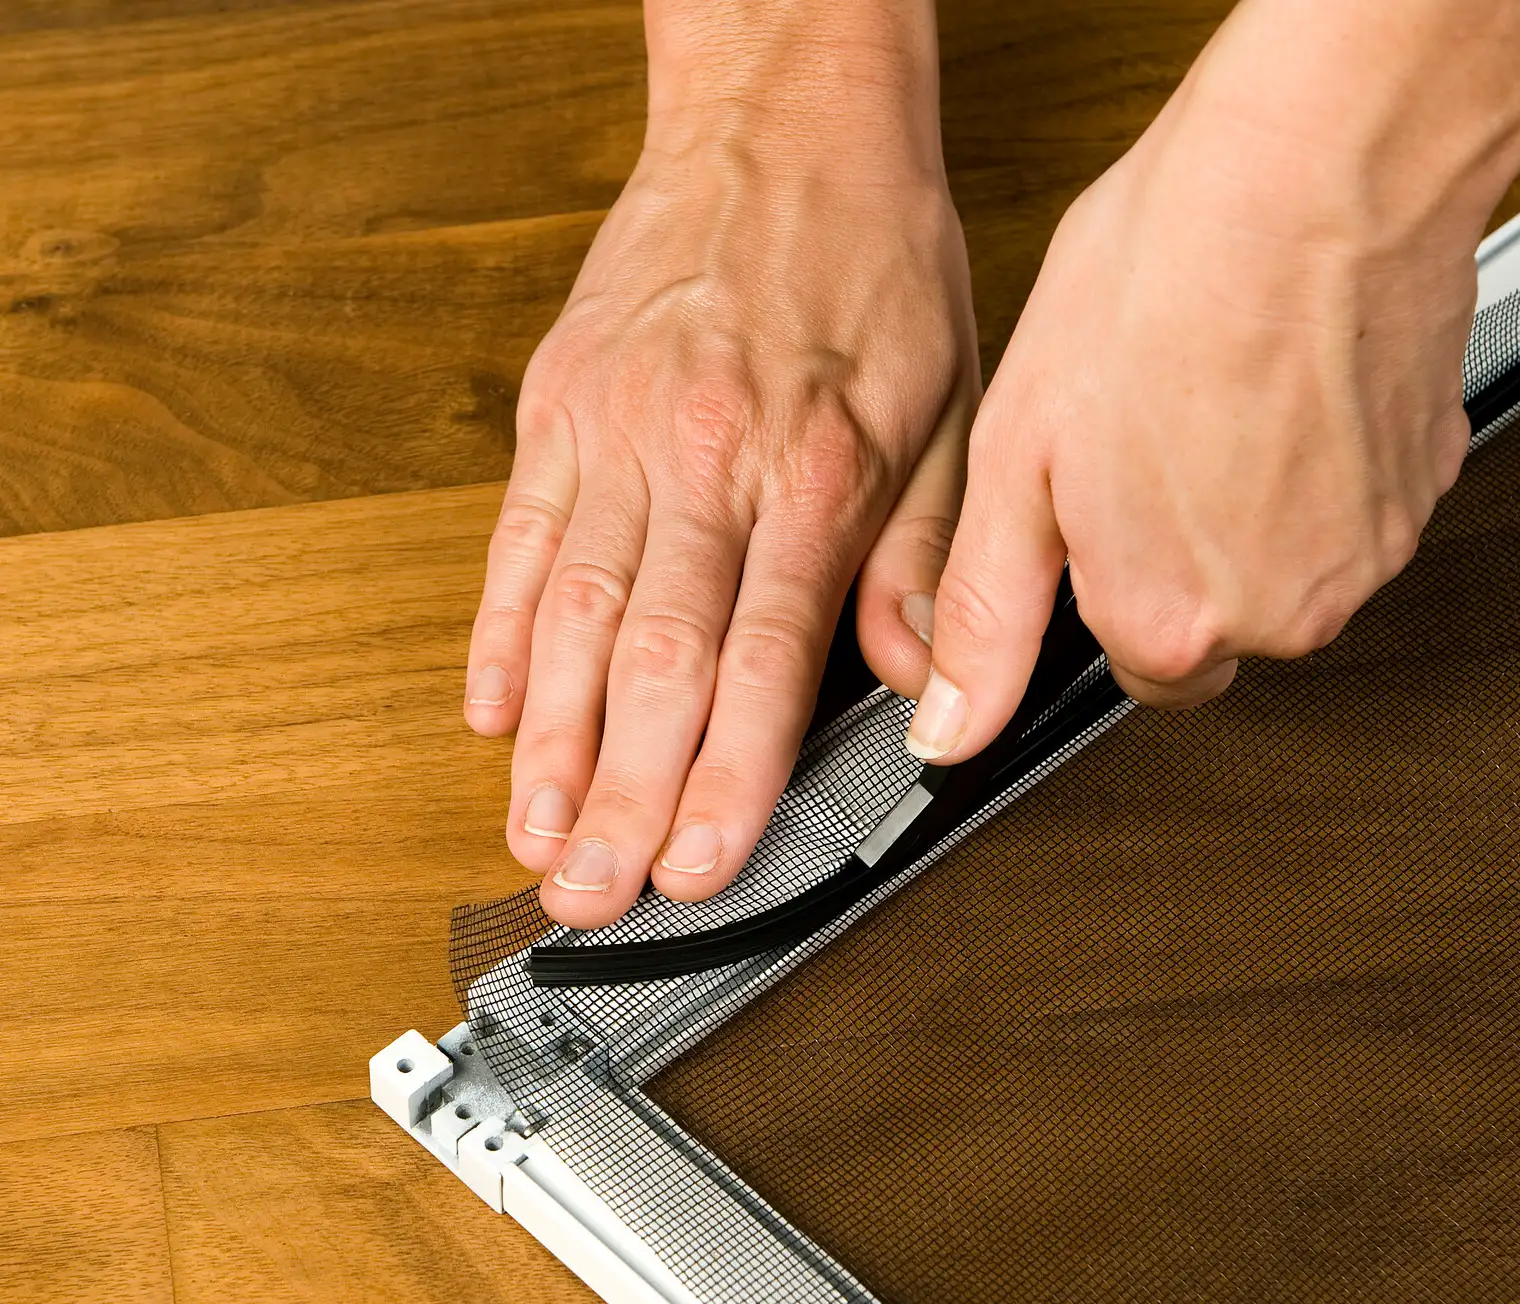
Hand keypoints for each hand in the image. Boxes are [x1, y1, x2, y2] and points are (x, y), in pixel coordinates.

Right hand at [466, 6, 976, 926]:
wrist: (783, 117)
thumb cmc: (874, 264)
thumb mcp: (954, 406)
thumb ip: (927, 560)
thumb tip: (922, 690)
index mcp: (809, 470)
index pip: (762, 659)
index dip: (726, 777)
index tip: (698, 865)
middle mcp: (700, 457)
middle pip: (653, 660)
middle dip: (619, 793)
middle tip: (592, 893)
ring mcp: (613, 431)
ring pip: (570, 615)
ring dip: (547, 742)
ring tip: (534, 834)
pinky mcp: (557, 406)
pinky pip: (516, 540)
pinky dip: (497, 634)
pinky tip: (490, 714)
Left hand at [908, 0, 1519, 759]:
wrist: (1318, 164)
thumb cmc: (1167, 283)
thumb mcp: (1016, 458)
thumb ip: (987, 615)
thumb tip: (951, 728)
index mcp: (1168, 621)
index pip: (1130, 670)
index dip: (1105, 587)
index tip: (1102, 519)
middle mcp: (1281, 614)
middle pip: (1212, 626)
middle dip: (1176, 559)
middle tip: (1149, 445)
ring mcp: (1367, 554)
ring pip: (1285, 569)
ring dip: (1249, 513)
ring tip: (1213, 401)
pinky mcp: (1429, 486)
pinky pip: (1353, 509)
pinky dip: (1318, 467)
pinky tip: (1281, 387)